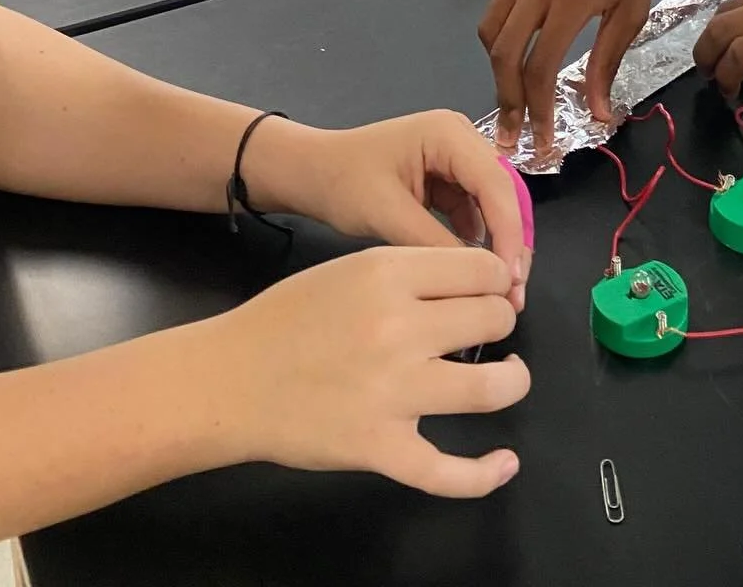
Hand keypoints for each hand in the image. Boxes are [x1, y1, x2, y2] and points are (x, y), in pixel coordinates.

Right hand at [203, 246, 528, 494]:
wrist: (231, 380)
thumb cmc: (288, 318)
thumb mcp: (351, 268)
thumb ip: (411, 271)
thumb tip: (476, 282)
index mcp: (389, 275)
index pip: (483, 270)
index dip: (497, 280)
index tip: (490, 292)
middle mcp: (399, 329)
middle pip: (493, 320)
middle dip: (498, 323)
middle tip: (483, 332)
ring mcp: (393, 394)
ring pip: (492, 389)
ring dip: (511, 381)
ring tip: (507, 377)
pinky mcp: (381, 449)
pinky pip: (448, 472)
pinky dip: (485, 474)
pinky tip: (504, 463)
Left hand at [251, 110, 531, 310]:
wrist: (310, 173)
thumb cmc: (342, 183)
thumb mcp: (388, 215)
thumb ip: (436, 244)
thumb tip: (479, 282)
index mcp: (448, 133)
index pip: (496, 184)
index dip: (509, 233)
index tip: (511, 280)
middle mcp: (461, 138)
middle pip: (503, 192)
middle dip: (510, 242)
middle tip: (514, 295)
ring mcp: (456, 157)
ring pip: (494, 204)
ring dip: (498, 245)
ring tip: (502, 292)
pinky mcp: (448, 179)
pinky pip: (475, 210)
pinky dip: (479, 241)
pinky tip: (478, 275)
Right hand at [478, 0, 667, 157]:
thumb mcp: (633, 10)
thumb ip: (608, 63)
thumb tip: (596, 114)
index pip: (539, 67)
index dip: (538, 110)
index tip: (542, 140)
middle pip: (502, 53)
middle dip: (505, 98)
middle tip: (512, 130)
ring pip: (489, 27)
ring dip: (498, 65)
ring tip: (513, 91)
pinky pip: (499, 0)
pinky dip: (505, 27)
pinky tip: (523, 38)